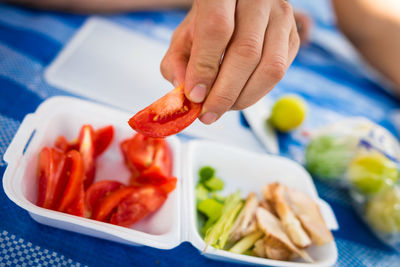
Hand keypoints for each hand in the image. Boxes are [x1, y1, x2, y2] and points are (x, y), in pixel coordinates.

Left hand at [161, 0, 299, 123]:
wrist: (238, 6)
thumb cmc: (208, 23)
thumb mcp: (184, 36)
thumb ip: (177, 62)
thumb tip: (189, 94)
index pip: (217, 28)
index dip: (205, 67)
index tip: (195, 96)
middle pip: (246, 52)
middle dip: (224, 93)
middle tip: (208, 114)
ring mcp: (281, 17)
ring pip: (270, 67)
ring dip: (244, 98)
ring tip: (223, 108)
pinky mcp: (293, 36)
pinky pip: (279, 73)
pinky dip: (257, 92)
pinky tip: (239, 96)